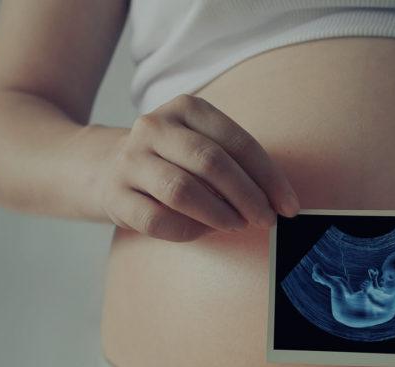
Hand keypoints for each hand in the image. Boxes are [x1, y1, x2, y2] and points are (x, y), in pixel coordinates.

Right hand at [95, 94, 299, 241]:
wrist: (105, 167)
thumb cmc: (174, 160)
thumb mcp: (203, 145)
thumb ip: (237, 164)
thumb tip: (277, 201)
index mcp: (186, 108)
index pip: (238, 142)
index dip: (269, 177)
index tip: (289, 206)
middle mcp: (154, 127)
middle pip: (211, 163)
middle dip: (248, 196)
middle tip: (267, 220)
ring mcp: (130, 160)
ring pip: (182, 190)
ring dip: (219, 214)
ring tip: (238, 225)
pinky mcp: (115, 195)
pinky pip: (158, 220)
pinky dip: (188, 230)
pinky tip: (204, 230)